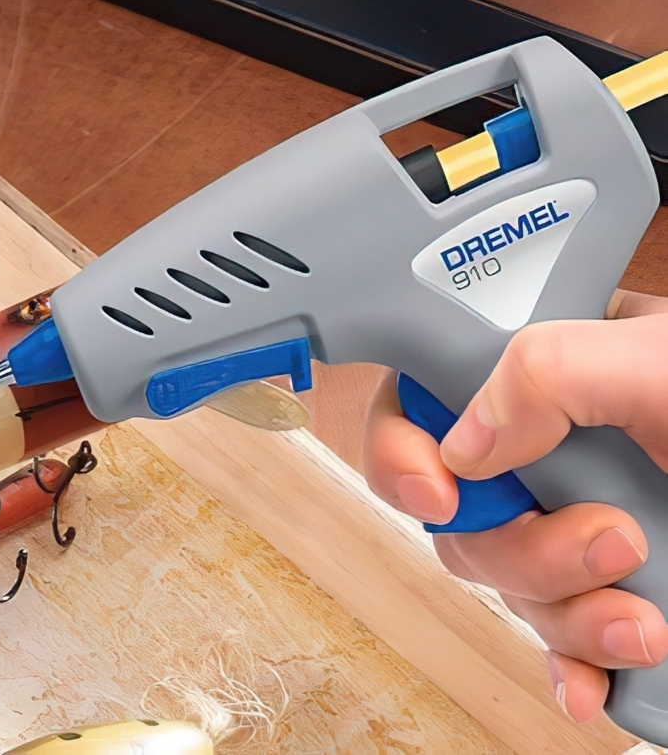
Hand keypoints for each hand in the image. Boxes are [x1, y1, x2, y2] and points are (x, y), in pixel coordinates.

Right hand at [363, 290, 667, 721]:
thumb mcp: (664, 364)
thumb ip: (551, 369)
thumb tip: (464, 440)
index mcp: (549, 383)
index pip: (424, 409)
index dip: (405, 453)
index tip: (439, 488)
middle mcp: (555, 459)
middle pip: (459, 521)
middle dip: (524, 551)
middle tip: (612, 541)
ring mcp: (582, 533)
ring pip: (508, 592)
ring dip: (568, 619)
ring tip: (650, 616)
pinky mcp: (614, 599)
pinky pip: (559, 649)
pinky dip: (576, 672)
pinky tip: (601, 683)